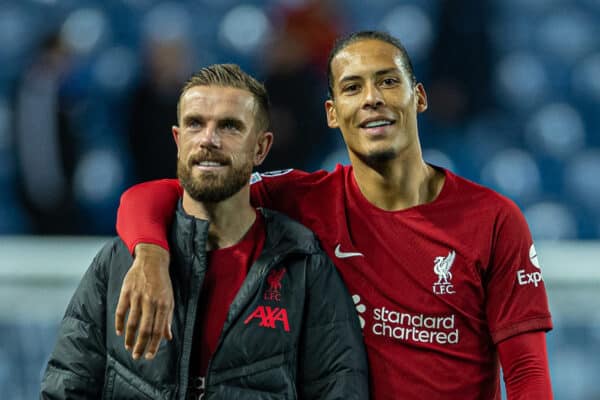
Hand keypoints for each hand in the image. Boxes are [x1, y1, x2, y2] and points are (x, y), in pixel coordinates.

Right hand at [115, 243, 173, 359]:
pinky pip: (121, 311)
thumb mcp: (170, 299)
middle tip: (136, 356)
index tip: (149, 356)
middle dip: (140, 345)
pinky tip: (120, 332)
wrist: (152, 261)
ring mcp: (138, 296)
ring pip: (132, 322)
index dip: (153, 345)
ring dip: (129, 338)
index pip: (158, 329)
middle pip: (145, 328)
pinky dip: (119, 323)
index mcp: (164, 304)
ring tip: (128, 348)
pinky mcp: (127, 291)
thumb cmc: (163, 283)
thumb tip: (168, 337)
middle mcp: (151, 301)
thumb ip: (168, 319)